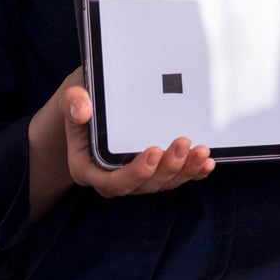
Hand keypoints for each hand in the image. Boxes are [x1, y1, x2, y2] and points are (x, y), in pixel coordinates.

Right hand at [29, 68, 214, 216]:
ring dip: (184, 170)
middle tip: (183, 143)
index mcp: (89, 167)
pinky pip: (175, 177)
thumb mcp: (73, 95)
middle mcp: (113, 177)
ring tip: (201, 151)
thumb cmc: (84, 101)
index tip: (154, 152)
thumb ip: (73, 101)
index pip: (112, 181)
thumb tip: (82, 110)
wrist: (93, 105)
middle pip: (143, 185)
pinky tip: (206, 163)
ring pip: (162, 183)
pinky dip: (192, 172)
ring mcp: (136, 176)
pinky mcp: (154, 170)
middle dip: (167, 168)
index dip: (135, 173)